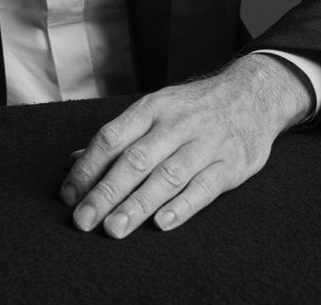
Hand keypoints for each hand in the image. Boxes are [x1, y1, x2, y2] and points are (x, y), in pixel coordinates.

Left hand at [60, 54, 311, 237]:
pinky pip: (205, 186)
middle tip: (84, 220)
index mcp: (151, 108)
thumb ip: (118, 137)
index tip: (69, 196)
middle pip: (135, 159)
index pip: (112, 137)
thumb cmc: (192, 108)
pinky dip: (183, 205)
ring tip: (115, 228)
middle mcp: (175, 124)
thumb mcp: (155, 109)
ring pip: (167, 175)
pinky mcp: (231, 163)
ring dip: (139, 204)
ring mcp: (205, 143)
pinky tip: (162, 222)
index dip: (88, 167)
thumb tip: (74, 160)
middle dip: (107, 192)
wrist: (251, 94)